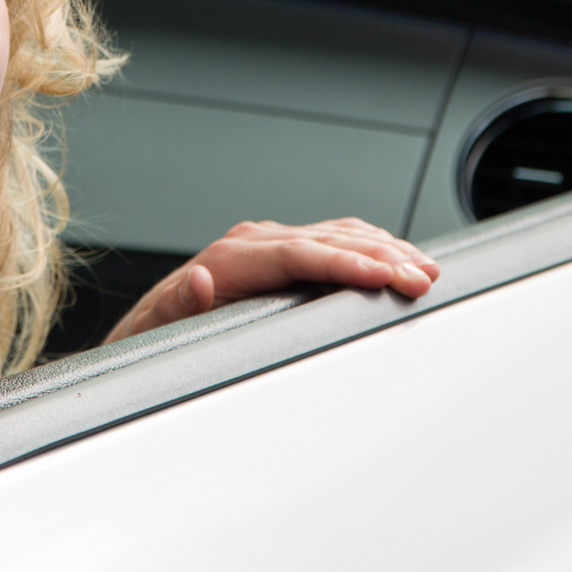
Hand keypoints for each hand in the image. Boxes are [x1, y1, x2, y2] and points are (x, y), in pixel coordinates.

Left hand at [103, 217, 439, 343]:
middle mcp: (252, 243)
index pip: (299, 254)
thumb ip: (178, 304)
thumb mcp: (156, 328)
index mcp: (229, 258)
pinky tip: (397, 256)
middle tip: (423, 277)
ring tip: (425, 268)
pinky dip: (371, 244)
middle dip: (381, 256)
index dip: (343, 264)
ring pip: (339, 235)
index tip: (382, 275)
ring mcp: (270, 243)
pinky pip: (335, 238)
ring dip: (385, 249)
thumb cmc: (155, 336)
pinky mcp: (283, 251)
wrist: (146, 331)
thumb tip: (198, 279)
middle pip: (329, 241)